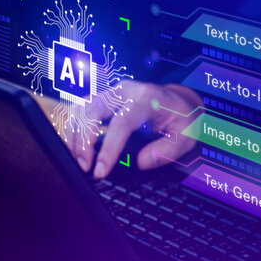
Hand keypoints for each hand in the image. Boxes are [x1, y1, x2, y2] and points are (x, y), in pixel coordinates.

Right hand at [37, 80, 201, 177]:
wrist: (179, 100)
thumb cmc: (182, 118)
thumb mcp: (186, 136)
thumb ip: (167, 151)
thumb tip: (142, 162)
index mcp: (147, 98)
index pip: (121, 123)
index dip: (108, 148)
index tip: (100, 170)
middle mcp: (126, 91)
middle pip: (93, 111)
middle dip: (84, 140)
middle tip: (84, 166)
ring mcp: (112, 91)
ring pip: (82, 108)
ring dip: (75, 134)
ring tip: (79, 159)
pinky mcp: (104, 97)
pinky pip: (81, 109)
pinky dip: (74, 127)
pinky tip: (76, 146)